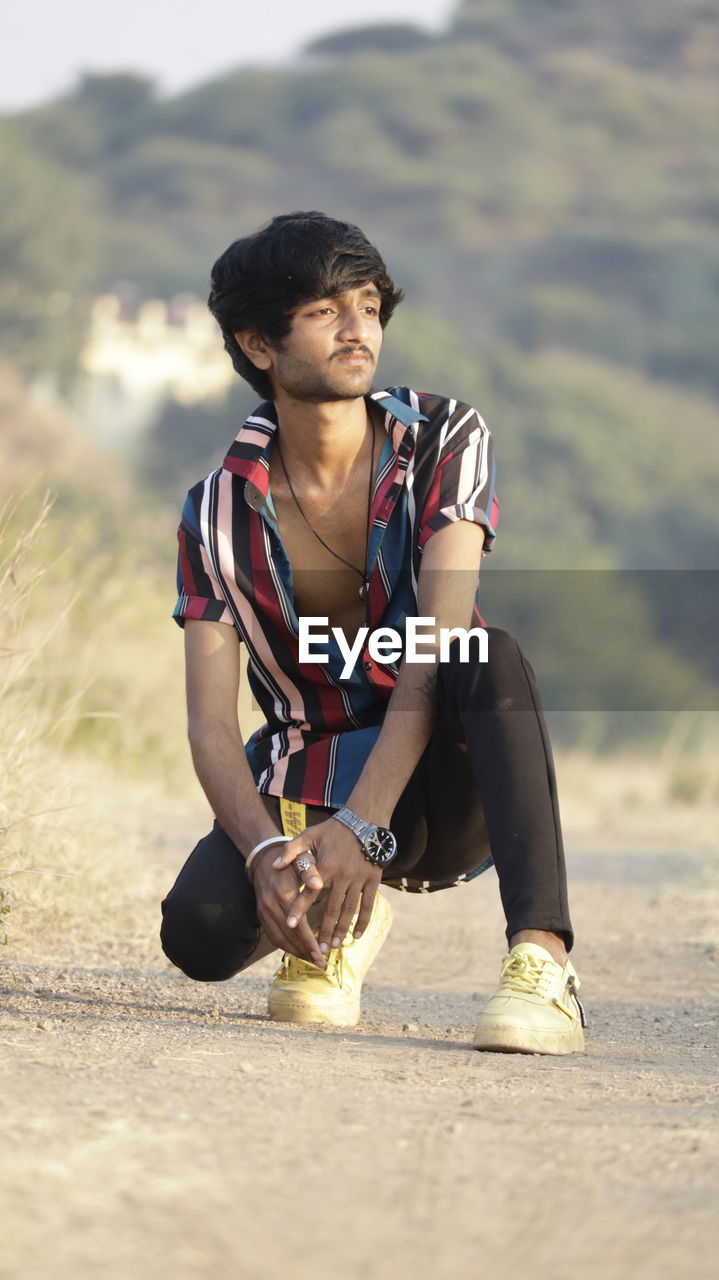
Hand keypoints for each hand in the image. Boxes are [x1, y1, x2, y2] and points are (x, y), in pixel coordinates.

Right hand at [250, 846, 324, 966]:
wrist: (264, 859)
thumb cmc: (290, 861)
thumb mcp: (302, 860)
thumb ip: (310, 872)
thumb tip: (318, 884)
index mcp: (283, 894)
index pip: (297, 925)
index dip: (309, 941)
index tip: (322, 954)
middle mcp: (270, 906)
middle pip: (289, 936)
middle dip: (305, 952)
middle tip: (321, 963)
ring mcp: (263, 911)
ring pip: (279, 939)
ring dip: (295, 952)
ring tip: (312, 960)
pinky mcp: (261, 915)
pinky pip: (272, 936)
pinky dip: (285, 946)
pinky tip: (298, 951)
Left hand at [272, 819, 381, 954]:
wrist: (365, 820)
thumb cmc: (334, 829)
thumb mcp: (310, 834)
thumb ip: (291, 850)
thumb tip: (274, 866)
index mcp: (326, 866)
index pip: (309, 892)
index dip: (299, 909)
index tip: (290, 925)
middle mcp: (342, 875)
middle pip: (332, 908)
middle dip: (325, 930)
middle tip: (319, 948)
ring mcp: (359, 879)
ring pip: (350, 910)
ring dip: (343, 929)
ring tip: (336, 945)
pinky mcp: (372, 880)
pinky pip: (368, 904)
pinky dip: (363, 921)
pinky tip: (357, 935)